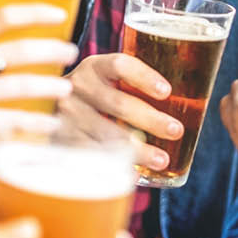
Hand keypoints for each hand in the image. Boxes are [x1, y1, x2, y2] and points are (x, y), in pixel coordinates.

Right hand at [0, 4, 77, 160]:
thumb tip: (14, 27)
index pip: (3, 17)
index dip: (37, 13)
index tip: (61, 15)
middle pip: (21, 50)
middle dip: (54, 50)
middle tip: (71, 53)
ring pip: (22, 86)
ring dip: (51, 86)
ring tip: (67, 88)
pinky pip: (12, 120)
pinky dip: (37, 122)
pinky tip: (52, 122)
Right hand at [59, 53, 182, 171]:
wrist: (45, 106)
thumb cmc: (94, 95)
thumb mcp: (107, 80)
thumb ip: (135, 85)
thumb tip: (192, 101)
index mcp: (95, 66)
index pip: (120, 64)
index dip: (144, 76)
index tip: (167, 92)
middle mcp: (78, 86)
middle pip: (118, 103)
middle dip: (151, 119)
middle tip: (176, 131)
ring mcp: (66, 114)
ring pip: (106, 133)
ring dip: (138, 149)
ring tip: (163, 160)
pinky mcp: (61, 139)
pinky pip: (90, 154)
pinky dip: (115, 165)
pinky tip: (134, 173)